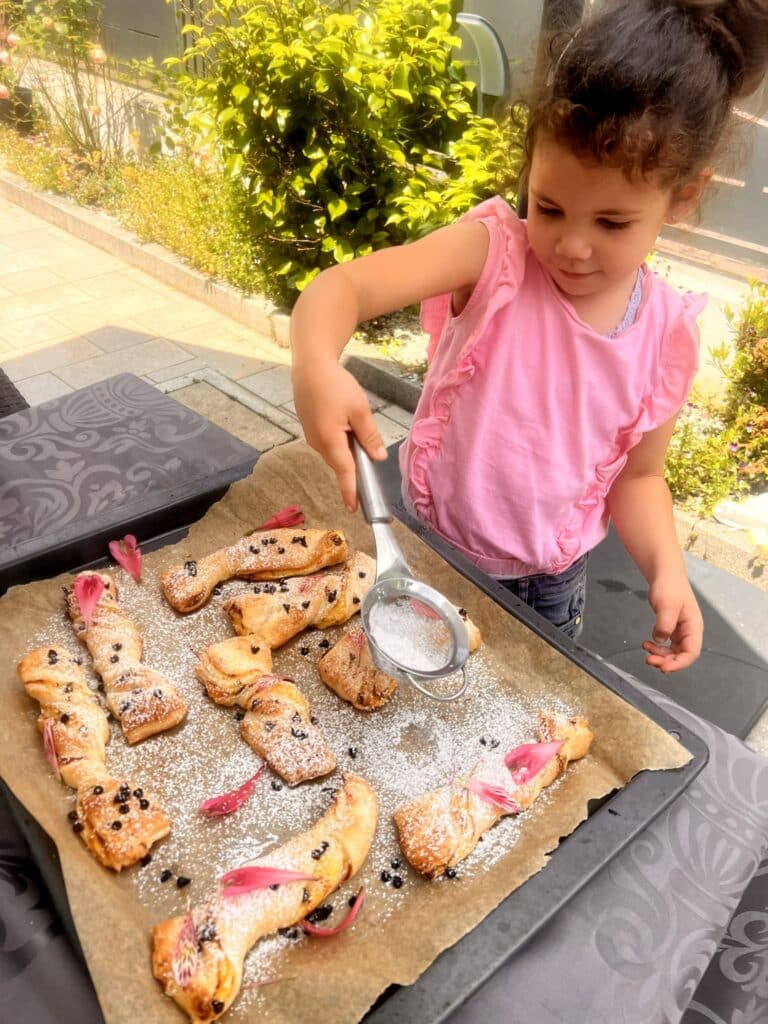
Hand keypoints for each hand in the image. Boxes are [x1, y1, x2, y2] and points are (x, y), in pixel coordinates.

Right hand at [292, 361, 385, 510]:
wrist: (309, 367)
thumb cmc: (335, 385)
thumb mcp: (359, 409)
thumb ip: (369, 435)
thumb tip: (378, 457)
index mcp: (330, 440)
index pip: (344, 472)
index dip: (350, 490)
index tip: (353, 508)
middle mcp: (317, 443)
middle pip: (340, 463)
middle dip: (354, 465)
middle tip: (369, 457)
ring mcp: (311, 436)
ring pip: (334, 452)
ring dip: (347, 450)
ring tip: (356, 427)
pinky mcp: (310, 428)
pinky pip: (328, 442)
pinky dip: (339, 440)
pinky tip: (345, 423)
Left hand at [642, 572, 702, 672]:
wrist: (664, 575)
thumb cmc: (670, 587)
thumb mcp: (667, 605)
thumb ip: (665, 624)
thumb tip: (660, 640)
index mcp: (693, 627)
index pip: (691, 652)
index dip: (679, 664)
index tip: (663, 668)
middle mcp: (689, 632)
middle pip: (681, 655)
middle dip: (666, 661)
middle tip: (649, 660)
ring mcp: (680, 631)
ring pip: (672, 651)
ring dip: (660, 655)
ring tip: (645, 650)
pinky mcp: (670, 628)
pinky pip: (666, 644)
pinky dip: (657, 647)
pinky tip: (647, 644)